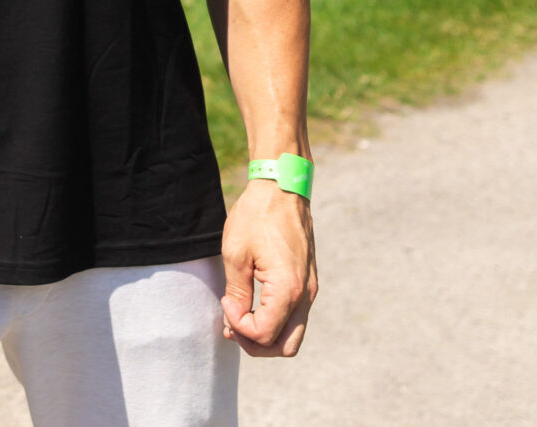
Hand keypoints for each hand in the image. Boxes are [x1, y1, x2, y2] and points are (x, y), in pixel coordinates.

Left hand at [220, 180, 315, 356]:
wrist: (282, 189)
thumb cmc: (256, 216)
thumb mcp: (236, 254)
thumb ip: (237, 293)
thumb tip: (236, 320)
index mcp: (288, 289)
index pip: (264, 334)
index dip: (239, 326)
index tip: (226, 302)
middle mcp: (306, 295)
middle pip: (284, 347)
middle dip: (255, 343)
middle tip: (231, 324)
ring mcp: (310, 290)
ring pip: (293, 336)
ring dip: (266, 335)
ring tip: (239, 318)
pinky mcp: (308, 283)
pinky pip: (295, 317)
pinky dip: (275, 321)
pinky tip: (252, 306)